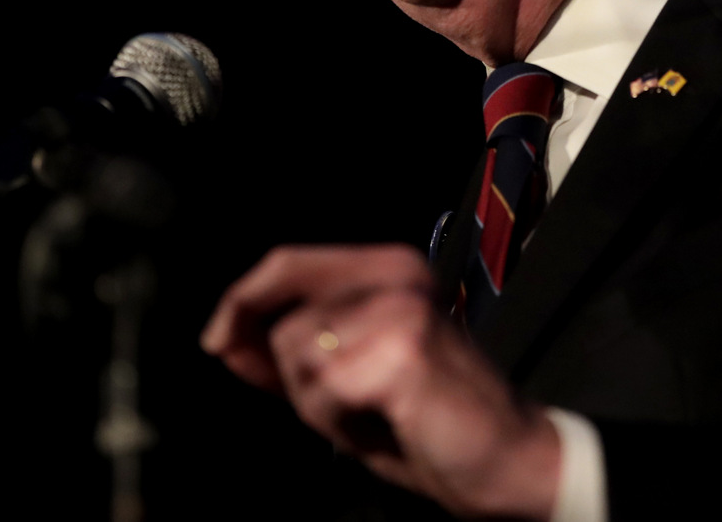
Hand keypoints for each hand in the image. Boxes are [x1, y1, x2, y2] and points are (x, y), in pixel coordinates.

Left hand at [202, 244, 560, 519]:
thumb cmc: (428, 421)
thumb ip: (288, 357)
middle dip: (297, 378)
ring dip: (319, 404)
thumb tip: (225, 340)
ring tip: (374, 413)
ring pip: (297, 358)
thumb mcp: (348, 382)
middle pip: (286, 322)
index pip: (288, 263)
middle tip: (352, 405)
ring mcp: (400, 308)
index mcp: (388, 267)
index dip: (241, 300)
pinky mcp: (402, 349)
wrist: (504, 459)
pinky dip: (339, 422)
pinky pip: (322, 392)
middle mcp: (396, 274)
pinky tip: (384, 425)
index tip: (216, 341)